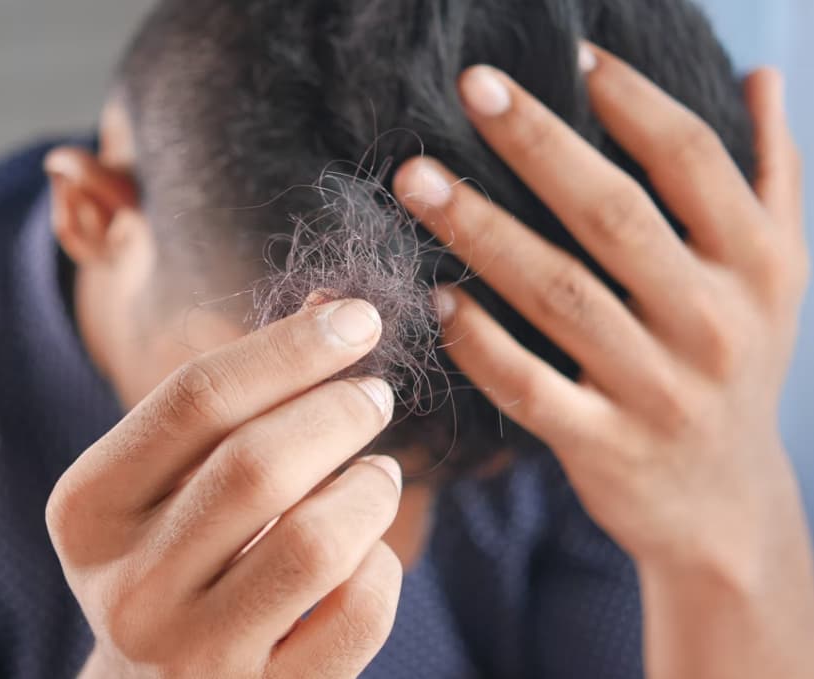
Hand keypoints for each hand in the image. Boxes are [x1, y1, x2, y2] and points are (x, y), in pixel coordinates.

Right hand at [46, 299, 403, 677]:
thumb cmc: (176, 553)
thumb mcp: (169, 479)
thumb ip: (236, 398)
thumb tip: (336, 310)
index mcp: (90, 509)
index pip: (195, 399)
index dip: (290, 348)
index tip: (359, 318)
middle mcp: (129, 586)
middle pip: (258, 465)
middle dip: (340, 411)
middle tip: (374, 395)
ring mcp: (193, 655)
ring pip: (317, 542)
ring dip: (370, 489)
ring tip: (378, 474)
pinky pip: (357, 615)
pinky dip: (382, 566)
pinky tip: (368, 553)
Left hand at [393, 45, 812, 677]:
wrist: (725, 505)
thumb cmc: (736, 368)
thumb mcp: (775, 277)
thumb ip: (770, 177)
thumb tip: (760, 76)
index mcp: (755, 266)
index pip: (691, 161)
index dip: (631, 100)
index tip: (569, 53)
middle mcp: (713, 322)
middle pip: (613, 215)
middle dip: (536, 144)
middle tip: (470, 87)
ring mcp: (658, 390)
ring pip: (559, 294)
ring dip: (482, 231)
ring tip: (416, 180)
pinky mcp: (605, 447)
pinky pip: (531, 387)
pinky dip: (480, 342)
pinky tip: (439, 297)